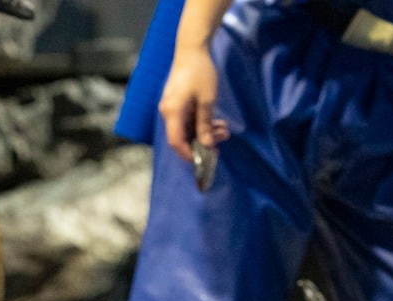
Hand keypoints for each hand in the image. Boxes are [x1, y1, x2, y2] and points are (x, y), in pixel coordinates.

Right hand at [158, 47, 229, 161]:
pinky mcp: (177, 103)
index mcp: (172, 112)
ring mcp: (172, 108)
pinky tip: (217, 122)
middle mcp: (168, 112)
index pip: (176, 142)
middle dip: (203, 141)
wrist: (192, 49)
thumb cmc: (200, 72)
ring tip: (224, 129)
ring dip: (205, 132)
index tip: (205, 159)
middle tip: (223, 138)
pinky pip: (188, 120)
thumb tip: (207, 145)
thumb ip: (205, 125)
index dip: (189, 154)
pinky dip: (201, 123)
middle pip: (182, 137)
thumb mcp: (207, 100)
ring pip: (187, 129)